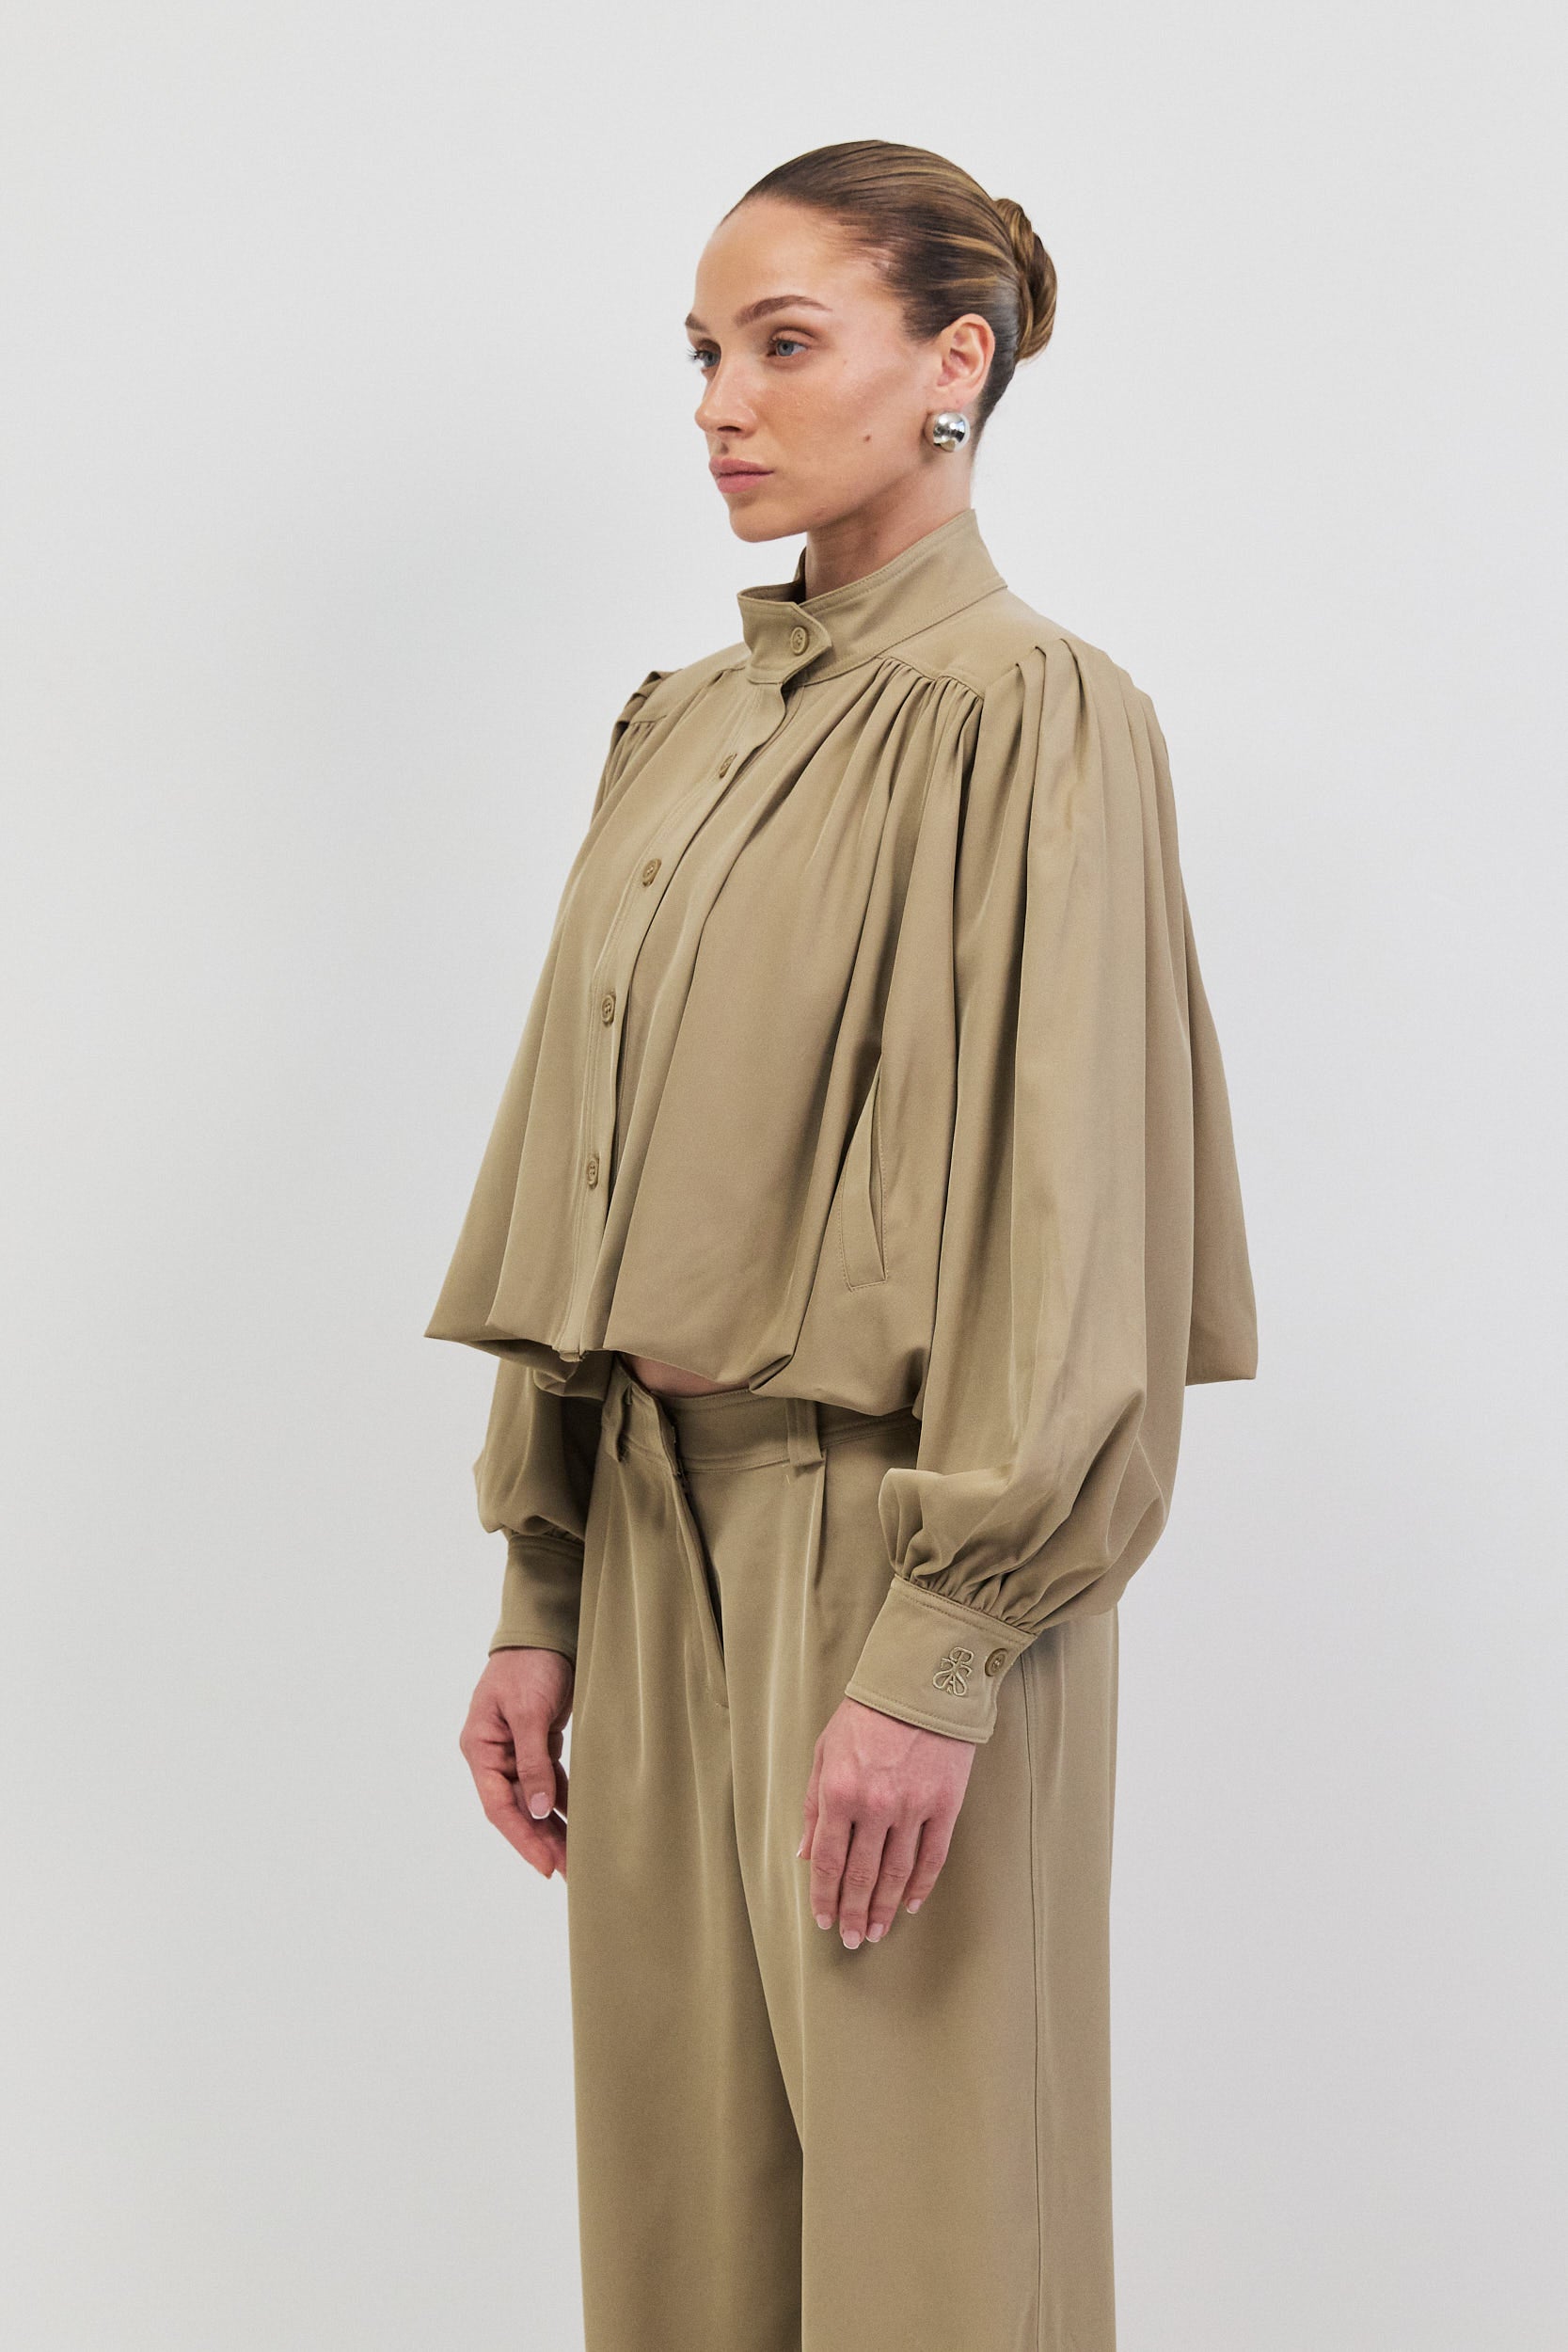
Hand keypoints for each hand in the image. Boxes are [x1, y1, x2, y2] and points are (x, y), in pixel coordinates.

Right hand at [459, 1647, 573, 1878]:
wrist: (544, 1630)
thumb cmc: (528, 1665)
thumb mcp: (529, 1712)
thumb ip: (533, 1761)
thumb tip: (540, 1810)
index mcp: (481, 1749)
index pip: (499, 1806)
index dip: (522, 1838)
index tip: (544, 1866)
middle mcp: (495, 1755)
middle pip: (519, 1809)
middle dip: (543, 1840)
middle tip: (569, 1872)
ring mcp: (517, 1750)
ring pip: (537, 1800)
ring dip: (556, 1826)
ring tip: (578, 1858)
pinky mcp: (539, 1742)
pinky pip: (551, 1781)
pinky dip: (565, 1801)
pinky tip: (583, 1822)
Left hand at [798, 1696, 976, 1948]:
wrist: (921, 1685)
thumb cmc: (866, 1715)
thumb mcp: (824, 1751)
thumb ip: (813, 1804)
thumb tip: (804, 1853)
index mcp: (840, 1791)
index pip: (829, 1861)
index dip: (824, 1896)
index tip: (823, 1920)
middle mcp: (875, 1806)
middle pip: (862, 1876)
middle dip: (854, 1913)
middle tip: (853, 1940)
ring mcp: (913, 1808)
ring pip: (896, 1874)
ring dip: (884, 1908)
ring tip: (878, 1932)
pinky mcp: (945, 1806)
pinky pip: (932, 1857)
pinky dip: (920, 1886)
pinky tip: (910, 1904)